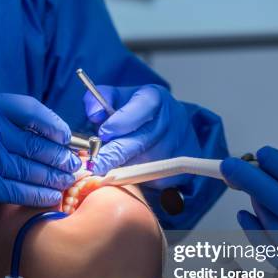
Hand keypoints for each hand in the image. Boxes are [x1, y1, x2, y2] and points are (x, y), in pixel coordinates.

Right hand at [0, 92, 80, 212]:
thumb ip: (0, 119)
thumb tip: (43, 133)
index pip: (28, 109)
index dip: (52, 123)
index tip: (65, 136)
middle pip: (33, 142)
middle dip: (58, 156)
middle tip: (72, 164)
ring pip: (28, 168)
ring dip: (52, 177)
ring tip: (66, 180)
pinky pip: (17, 190)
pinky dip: (37, 195)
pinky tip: (51, 197)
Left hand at [84, 84, 200, 187]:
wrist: (172, 127)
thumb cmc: (139, 113)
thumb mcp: (121, 98)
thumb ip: (102, 99)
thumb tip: (94, 113)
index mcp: (156, 98)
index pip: (141, 108)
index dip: (120, 122)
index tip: (102, 133)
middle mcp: (172, 120)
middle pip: (142, 140)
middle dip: (115, 154)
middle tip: (95, 164)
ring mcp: (180, 144)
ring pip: (148, 162)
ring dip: (126, 168)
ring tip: (109, 168)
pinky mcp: (183, 167)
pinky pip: (157, 178)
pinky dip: (140, 179)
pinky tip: (129, 174)